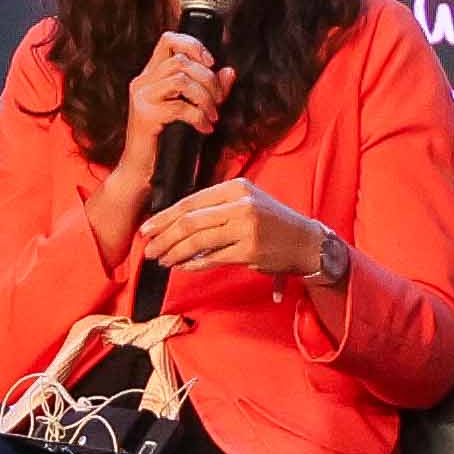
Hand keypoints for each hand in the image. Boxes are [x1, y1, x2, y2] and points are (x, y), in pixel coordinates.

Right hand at [91, 32, 230, 247]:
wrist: (141, 173)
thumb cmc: (167, 141)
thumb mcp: (192, 110)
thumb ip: (210, 90)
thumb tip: (229, 72)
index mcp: (151, 75)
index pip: (169, 40)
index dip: (194, 45)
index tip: (212, 63)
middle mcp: (142, 82)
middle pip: (180, 60)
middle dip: (207, 79)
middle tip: (218, 102)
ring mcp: (141, 98)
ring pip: (180, 78)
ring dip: (205, 97)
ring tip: (212, 116)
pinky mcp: (145, 116)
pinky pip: (179, 106)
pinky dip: (198, 117)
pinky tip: (204, 128)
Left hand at [136, 183, 343, 287]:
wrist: (305, 241)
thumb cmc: (271, 223)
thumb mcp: (246, 202)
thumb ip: (215, 208)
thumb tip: (175, 222)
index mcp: (236, 187)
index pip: (191, 201)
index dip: (164, 216)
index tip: (147, 228)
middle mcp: (240, 204)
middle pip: (190, 220)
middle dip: (164, 236)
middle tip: (148, 248)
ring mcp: (246, 227)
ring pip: (198, 240)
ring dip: (174, 252)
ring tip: (161, 259)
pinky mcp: (249, 250)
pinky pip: (212, 258)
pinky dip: (193, 263)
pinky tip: (182, 266)